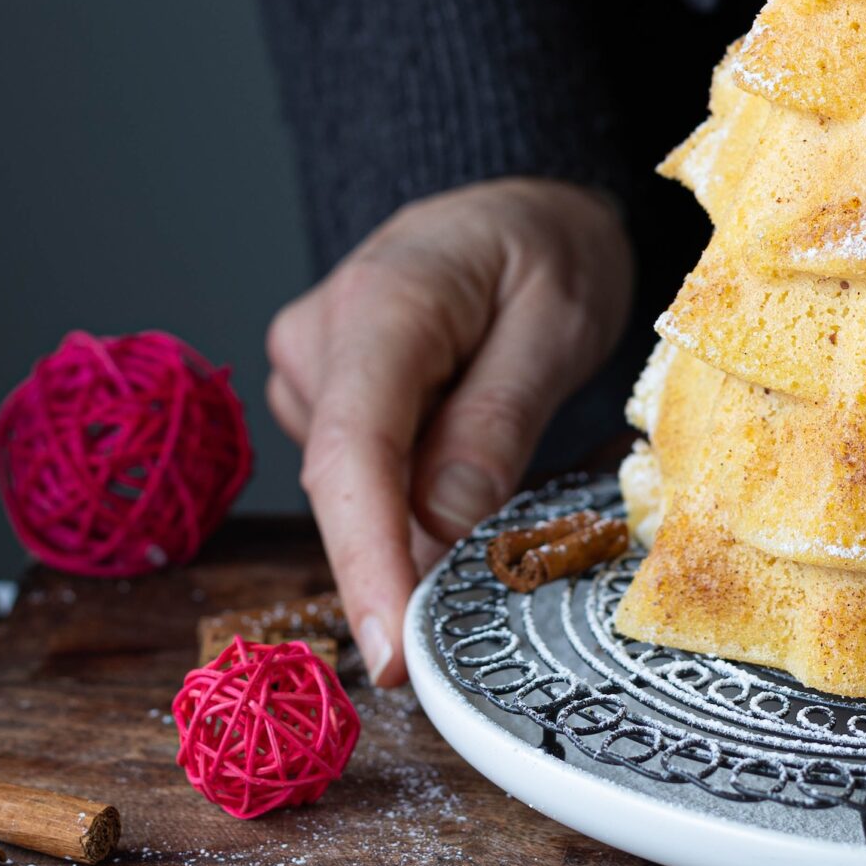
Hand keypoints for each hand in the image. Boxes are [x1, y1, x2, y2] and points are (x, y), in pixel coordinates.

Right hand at [266, 178, 632, 684]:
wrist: (512, 210)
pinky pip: (362, 475)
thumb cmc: (545, 250)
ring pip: (356, 488)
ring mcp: (307, 366)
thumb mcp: (558, 321)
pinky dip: (413, 488)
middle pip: (348, 485)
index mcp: (383, 303)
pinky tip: (462, 431)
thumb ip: (499, 419)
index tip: (391, 655)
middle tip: (505, 567)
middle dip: (412, 551)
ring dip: (422, 504)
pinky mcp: (315, 395)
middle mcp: (319, 335)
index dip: (366, 562)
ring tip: (502, 418)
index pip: (354, 451)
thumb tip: (441, 529)